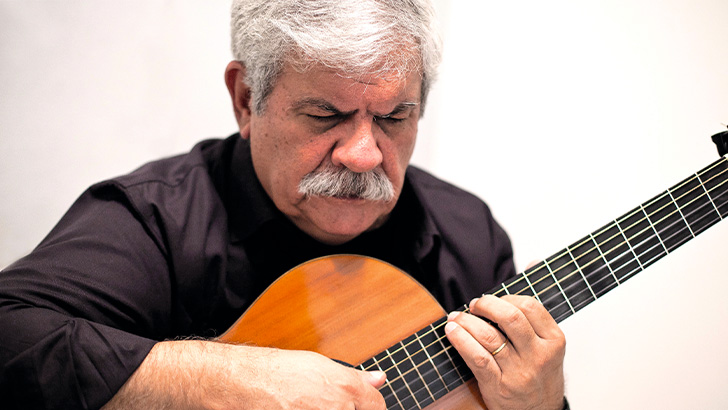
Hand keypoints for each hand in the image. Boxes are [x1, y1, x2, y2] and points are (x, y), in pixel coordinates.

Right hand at [103, 341, 386, 408]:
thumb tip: (379, 379)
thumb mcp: (314, 365)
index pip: (376, 406)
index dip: (367, 405)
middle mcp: (335, 407)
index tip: (358, 406)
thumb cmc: (268, 371)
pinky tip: (288, 408)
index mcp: (343, 387)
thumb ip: (352, 377)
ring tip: (299, 405)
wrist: (228, 384)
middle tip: (317, 405)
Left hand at [445, 295, 565, 409]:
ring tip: (456, 318)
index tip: (492, 300)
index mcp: (554, 341)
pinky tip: (452, 332)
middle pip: (510, 317)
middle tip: (474, 305)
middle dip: (486, 305)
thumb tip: (493, 302)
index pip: (530, 307)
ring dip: (466, 321)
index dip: (506, 297)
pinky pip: (477, 358)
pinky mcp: (499, 386)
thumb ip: (529, 326)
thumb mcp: (547, 350)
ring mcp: (519, 372)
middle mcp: (539, 356)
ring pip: (489, 336)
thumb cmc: (539, 377)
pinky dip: (461, 340)